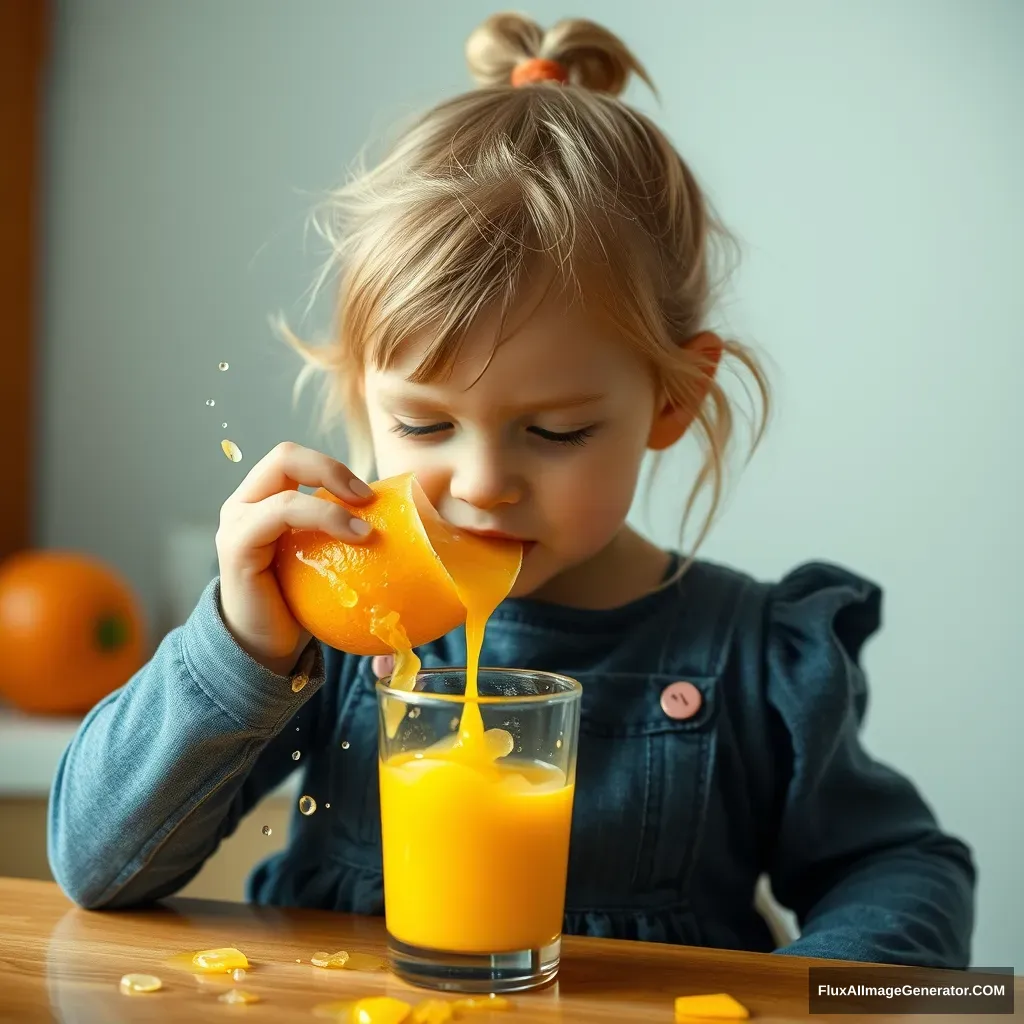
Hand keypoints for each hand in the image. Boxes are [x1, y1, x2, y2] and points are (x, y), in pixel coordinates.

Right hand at [216, 441, 373, 675]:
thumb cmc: (301, 606)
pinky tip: (354, 538)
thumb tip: (419, 533)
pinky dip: (322, 516)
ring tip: (366, 531)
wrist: (264, 649)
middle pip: (285, 455)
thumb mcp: (328, 565)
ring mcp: (237, 522)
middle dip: (331, 467)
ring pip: (284, 479)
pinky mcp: (237, 545)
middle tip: (366, 498)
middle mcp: (245, 504)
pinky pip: (279, 513)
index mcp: (263, 501)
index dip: (334, 467)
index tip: (371, 496)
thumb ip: (352, 542)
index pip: (295, 460)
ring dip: (333, 498)